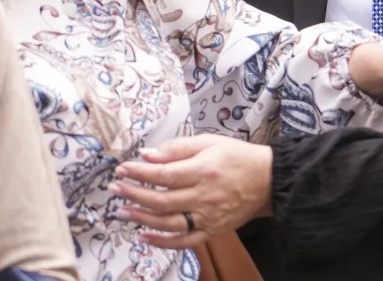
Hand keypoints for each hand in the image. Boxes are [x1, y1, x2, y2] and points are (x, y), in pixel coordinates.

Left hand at [109, 135, 271, 248]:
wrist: (267, 180)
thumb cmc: (237, 156)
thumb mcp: (210, 142)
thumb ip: (178, 148)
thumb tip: (148, 154)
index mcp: (203, 170)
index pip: (163, 174)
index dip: (139, 173)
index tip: (122, 169)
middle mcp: (204, 196)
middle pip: (161, 200)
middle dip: (133, 194)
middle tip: (115, 188)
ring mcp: (208, 217)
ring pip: (168, 222)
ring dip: (141, 218)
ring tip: (121, 211)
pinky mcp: (212, 230)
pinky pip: (184, 241)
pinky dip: (162, 241)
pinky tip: (144, 235)